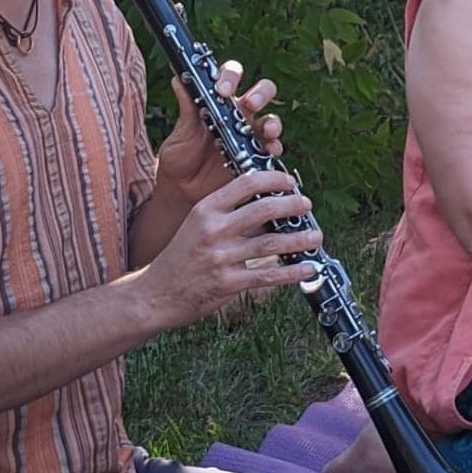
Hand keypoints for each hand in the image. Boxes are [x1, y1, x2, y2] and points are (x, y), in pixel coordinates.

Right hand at [140, 169, 321, 326]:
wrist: (155, 293)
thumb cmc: (180, 258)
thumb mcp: (196, 225)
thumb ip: (227, 214)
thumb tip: (268, 205)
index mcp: (205, 209)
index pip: (245, 184)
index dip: (273, 179)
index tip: (290, 182)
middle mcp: (213, 230)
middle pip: (264, 209)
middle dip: (292, 205)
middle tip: (307, 205)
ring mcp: (221, 257)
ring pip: (271, 243)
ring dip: (299, 239)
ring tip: (316, 235)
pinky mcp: (228, 283)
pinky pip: (268, 275)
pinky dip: (292, 272)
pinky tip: (308, 268)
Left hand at [155, 59, 283, 203]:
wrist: (182, 191)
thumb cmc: (180, 157)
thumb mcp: (181, 132)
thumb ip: (186, 107)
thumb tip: (179, 78)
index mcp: (219, 102)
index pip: (231, 76)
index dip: (231, 76)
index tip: (222, 89)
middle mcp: (239, 115)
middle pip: (262, 92)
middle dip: (261, 93)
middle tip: (251, 104)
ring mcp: (251, 136)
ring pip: (272, 120)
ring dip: (273, 123)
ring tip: (268, 130)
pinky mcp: (257, 158)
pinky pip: (273, 150)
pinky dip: (274, 149)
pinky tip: (268, 152)